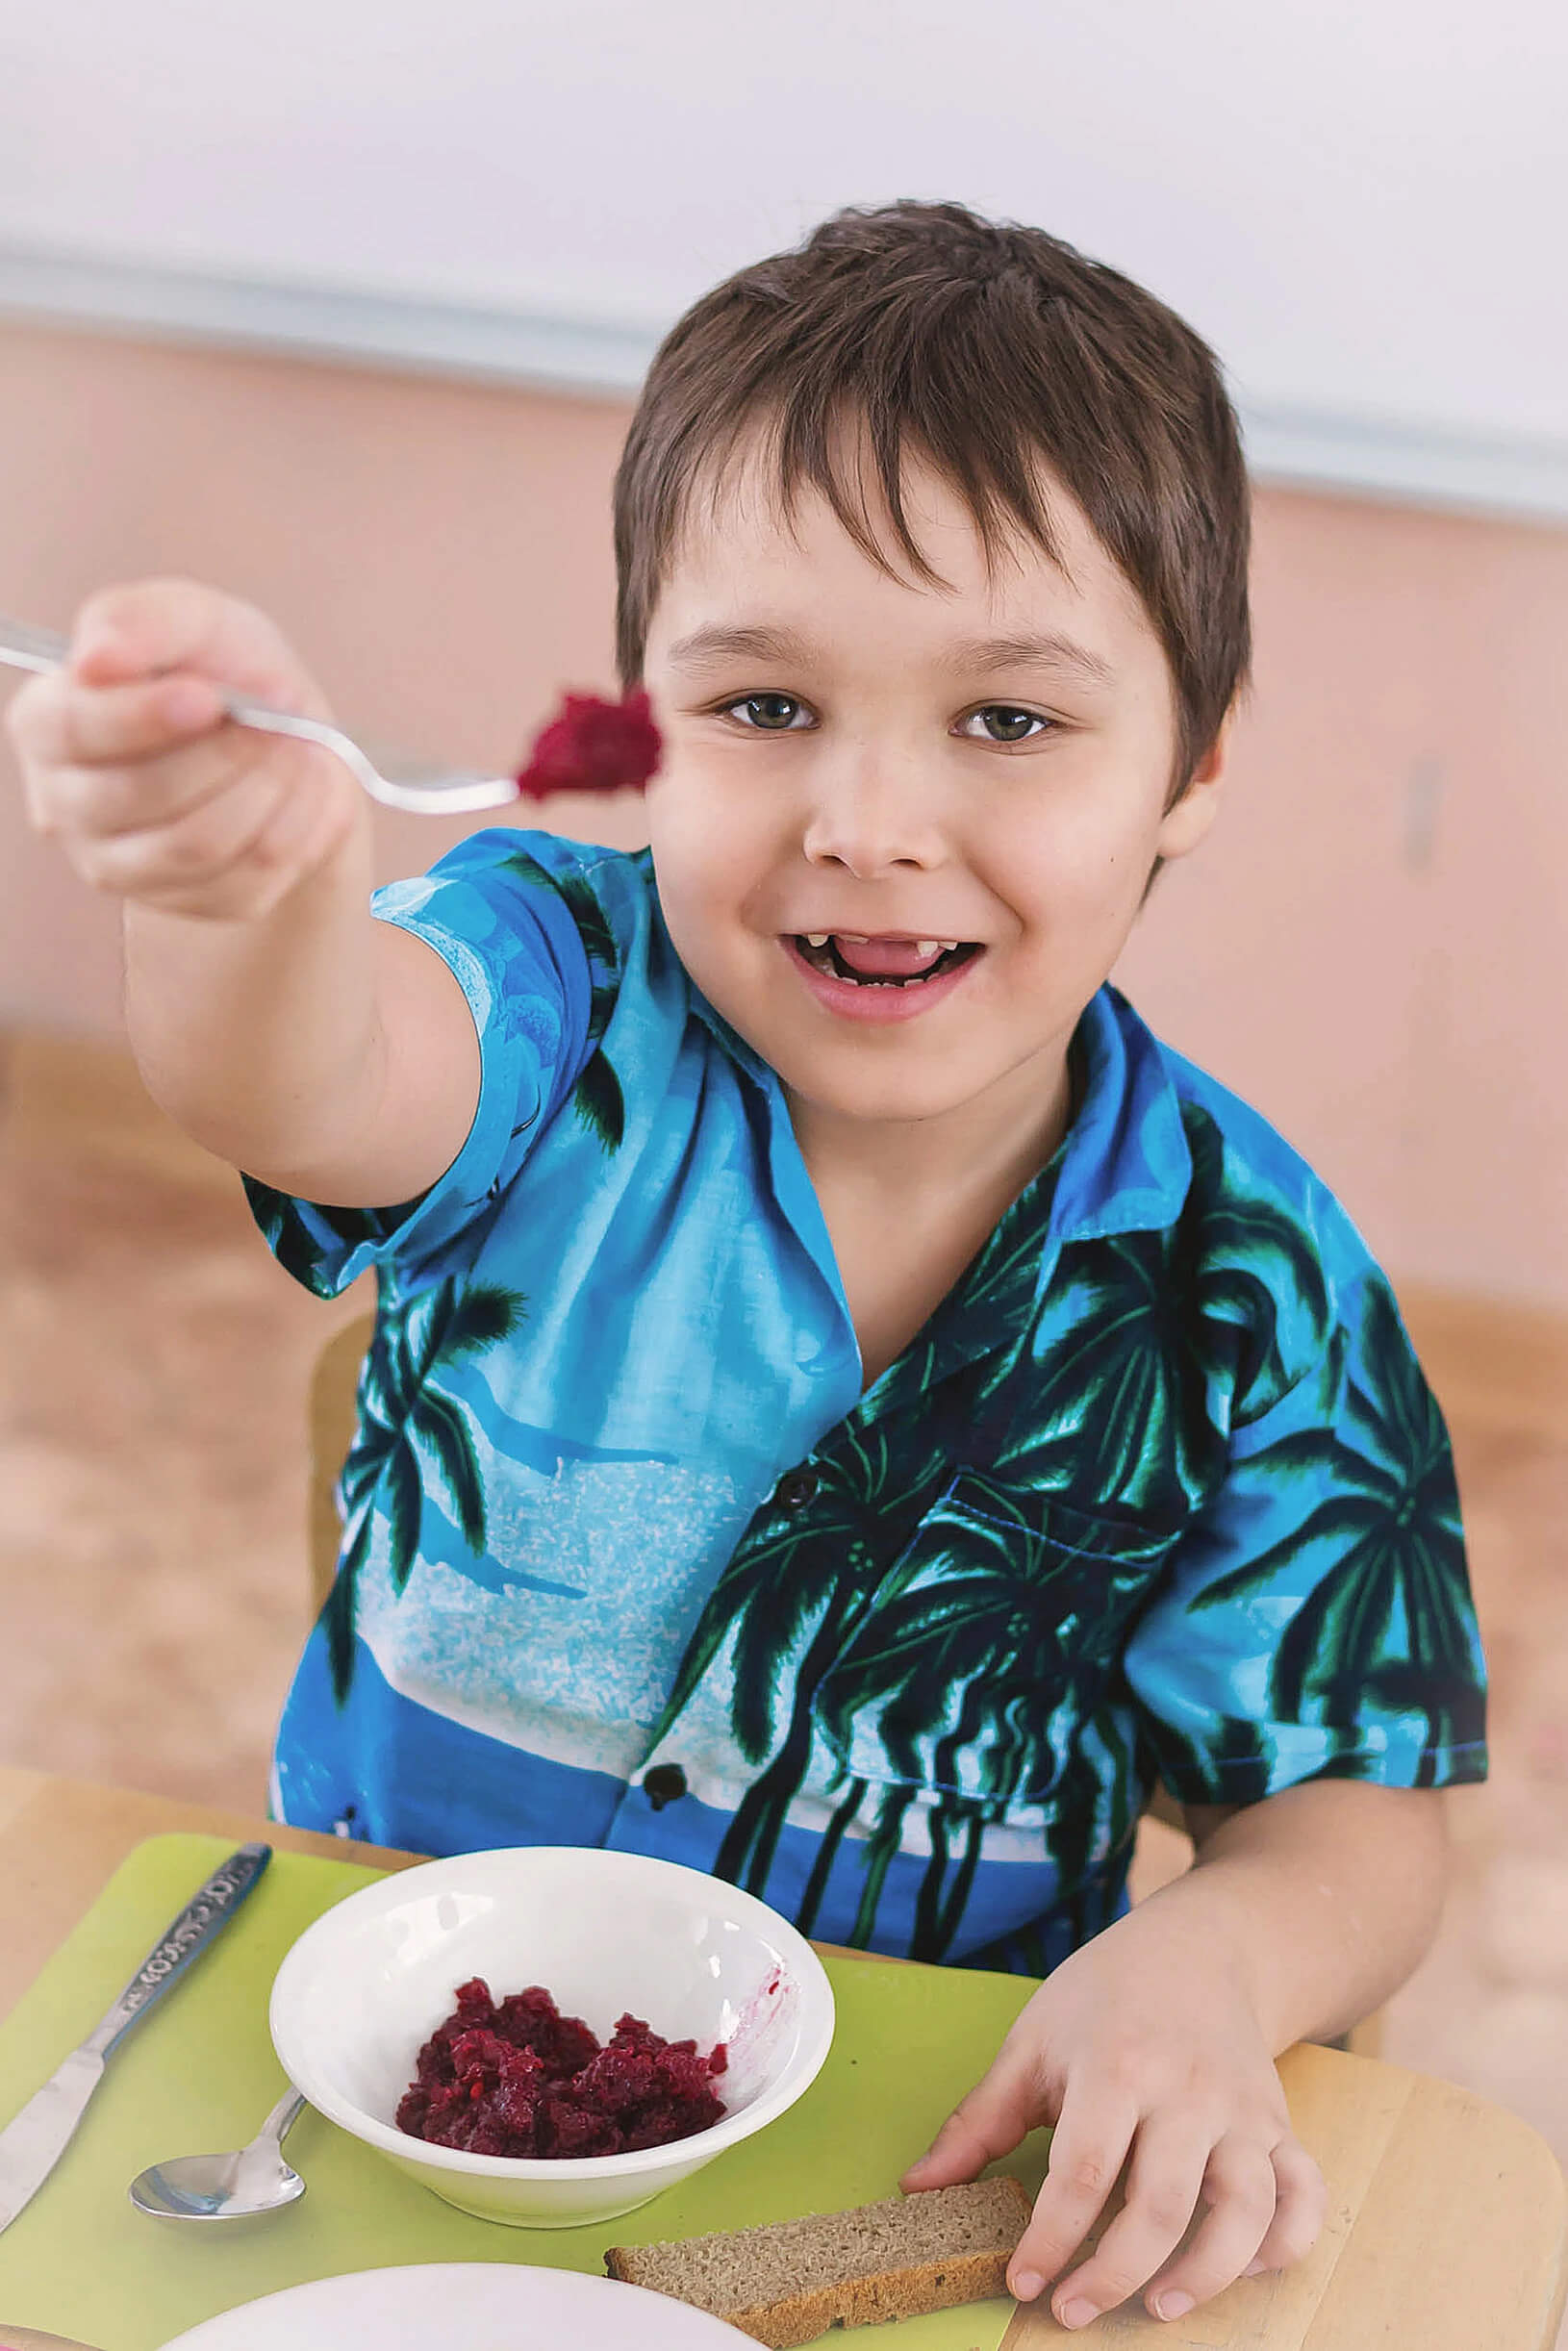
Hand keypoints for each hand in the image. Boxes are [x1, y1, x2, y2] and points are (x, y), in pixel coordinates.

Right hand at [4, 576, 364, 919]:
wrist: (281, 728)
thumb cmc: (218, 666)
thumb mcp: (189, 618)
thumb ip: (140, 621)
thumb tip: (96, 656)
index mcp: (48, 724)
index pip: (74, 731)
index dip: (143, 717)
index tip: (209, 697)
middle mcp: (67, 806)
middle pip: (143, 795)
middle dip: (229, 753)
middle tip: (285, 718)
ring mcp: (122, 867)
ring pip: (199, 844)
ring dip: (271, 790)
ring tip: (305, 748)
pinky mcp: (188, 903)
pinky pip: (249, 880)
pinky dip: (298, 827)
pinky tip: (311, 788)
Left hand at [900, 1900, 1326, 2327]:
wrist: (1198, 1946)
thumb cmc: (1103, 1997)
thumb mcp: (1033, 2041)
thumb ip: (978, 2122)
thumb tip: (918, 2187)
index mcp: (1116, 2066)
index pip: (1084, 2172)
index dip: (1051, 2239)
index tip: (1024, 2282)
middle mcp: (1187, 2091)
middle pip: (1161, 2204)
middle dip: (1114, 2273)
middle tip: (1074, 2311)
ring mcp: (1243, 2111)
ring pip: (1244, 2210)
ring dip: (1206, 2274)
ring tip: (1156, 2308)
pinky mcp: (1280, 2125)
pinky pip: (1303, 2195)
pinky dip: (1285, 2244)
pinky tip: (1243, 2271)